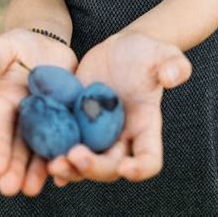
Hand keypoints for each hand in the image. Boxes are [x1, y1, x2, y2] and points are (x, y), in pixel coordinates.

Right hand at [0, 28, 78, 197]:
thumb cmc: (19, 44)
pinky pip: (66, 139)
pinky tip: (67, 174)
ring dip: (38, 170)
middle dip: (15, 168)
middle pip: (19, 146)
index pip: (0, 126)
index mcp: (5, 102)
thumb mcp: (4, 47)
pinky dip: (65, 156)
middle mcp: (23, 117)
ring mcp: (46, 119)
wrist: (47, 44)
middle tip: (11, 190)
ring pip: (41, 149)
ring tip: (34, 190)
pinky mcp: (67, 116)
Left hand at [46, 31, 191, 186]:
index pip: (149, 159)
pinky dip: (54, 155)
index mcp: (146, 127)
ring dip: (70, 169)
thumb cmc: (148, 52)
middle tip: (75, 155)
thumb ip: (175, 65)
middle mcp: (122, 137)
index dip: (140, 169)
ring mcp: (97, 133)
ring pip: (84, 164)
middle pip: (110, 167)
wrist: (122, 47)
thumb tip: (173, 77)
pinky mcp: (76, 122)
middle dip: (93, 168)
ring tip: (54, 163)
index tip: (126, 168)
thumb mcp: (165, 54)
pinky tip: (42, 157)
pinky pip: (65, 145)